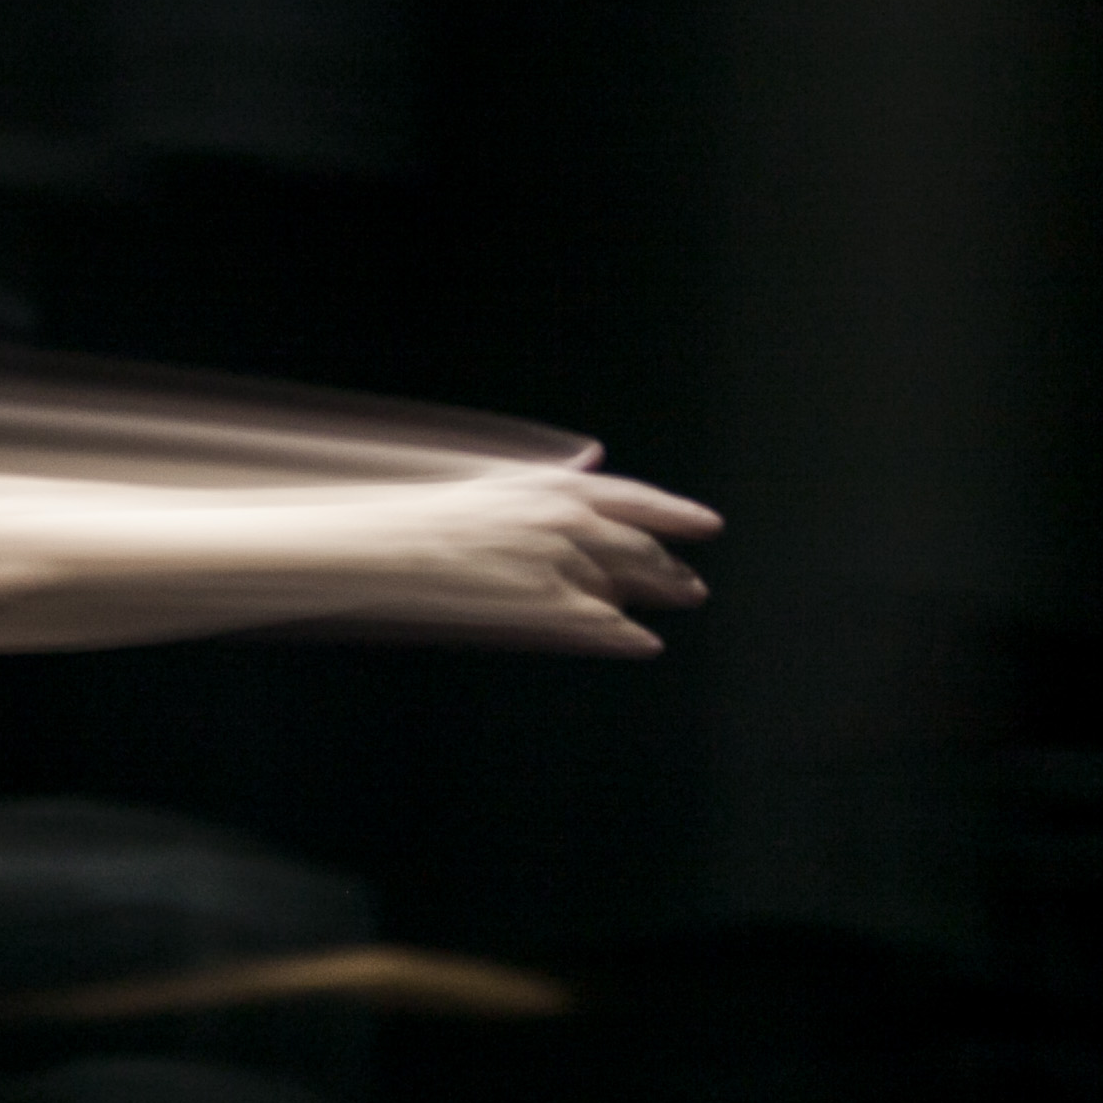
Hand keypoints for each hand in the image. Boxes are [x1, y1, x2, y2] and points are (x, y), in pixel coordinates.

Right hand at [380, 464, 720, 655]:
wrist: (394, 547)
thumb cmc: (434, 514)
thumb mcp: (500, 477)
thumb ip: (554, 473)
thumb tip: (593, 457)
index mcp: (558, 485)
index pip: (637, 498)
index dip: (678, 512)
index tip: (709, 525)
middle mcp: (570, 519)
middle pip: (641, 547)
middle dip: (671, 569)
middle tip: (692, 587)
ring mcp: (561, 562)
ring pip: (625, 586)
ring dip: (650, 598)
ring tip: (669, 608)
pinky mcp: (546, 603)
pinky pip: (604, 624)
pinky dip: (628, 636)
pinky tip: (645, 644)